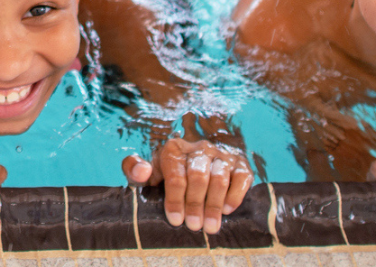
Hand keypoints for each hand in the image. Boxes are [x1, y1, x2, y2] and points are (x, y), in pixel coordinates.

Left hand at [121, 138, 251, 233]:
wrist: (197, 163)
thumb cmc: (167, 173)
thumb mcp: (148, 171)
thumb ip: (134, 169)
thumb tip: (142, 171)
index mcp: (174, 149)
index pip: (175, 174)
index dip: (175, 199)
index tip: (175, 220)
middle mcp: (200, 148)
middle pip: (198, 177)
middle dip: (195, 204)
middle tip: (193, 226)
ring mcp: (222, 155)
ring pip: (219, 178)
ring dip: (214, 205)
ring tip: (210, 227)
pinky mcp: (240, 164)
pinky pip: (241, 178)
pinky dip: (235, 194)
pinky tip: (228, 210)